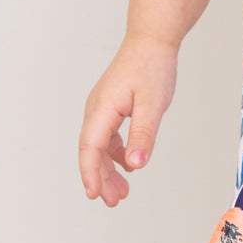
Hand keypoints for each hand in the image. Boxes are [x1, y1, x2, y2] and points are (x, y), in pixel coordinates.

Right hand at [79, 32, 178, 204]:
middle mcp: (96, 109)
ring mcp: (102, 108)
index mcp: (102, 109)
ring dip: (108, 169)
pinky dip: (115, 154)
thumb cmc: (152, 67)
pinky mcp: (111, 106)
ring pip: (99, 146)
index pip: (90, 148)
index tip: (94, 195)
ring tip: (122, 191)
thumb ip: (142, 135)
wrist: (152, 40)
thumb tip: (134, 165)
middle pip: (92, 151)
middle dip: (101, 179)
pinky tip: (127, 165)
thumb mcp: (151, 105)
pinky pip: (107, 136)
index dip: (91, 174)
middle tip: (114, 201)